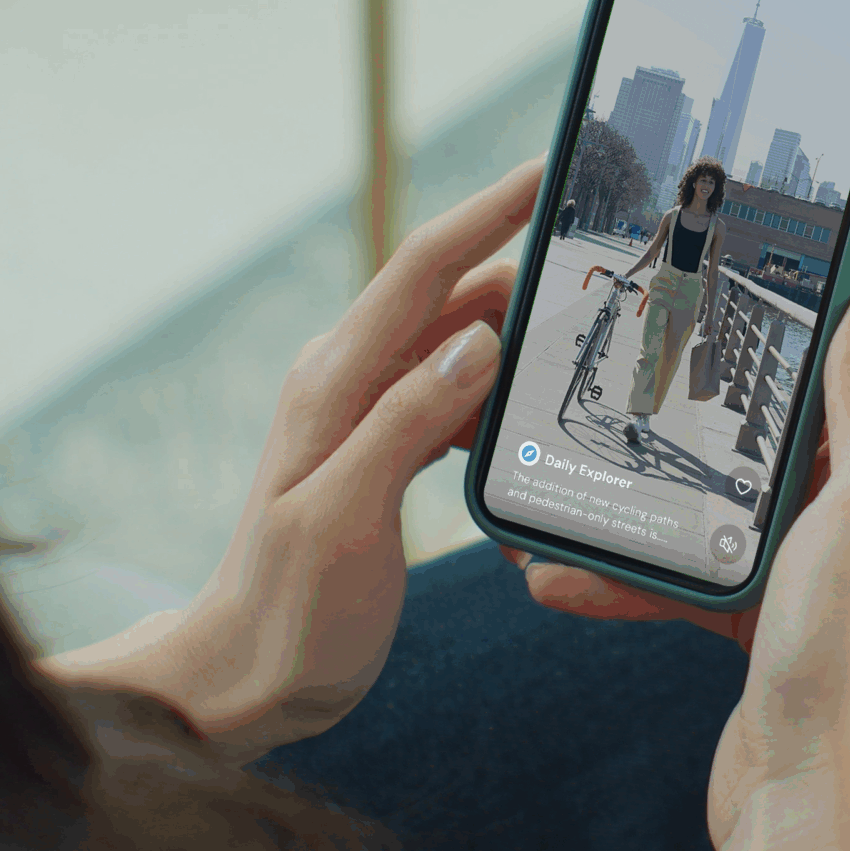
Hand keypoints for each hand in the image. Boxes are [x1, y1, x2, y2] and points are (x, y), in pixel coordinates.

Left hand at [44, 158, 540, 756]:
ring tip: (594, 317)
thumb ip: (402, 425)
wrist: (246, 680)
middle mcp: (348, 380)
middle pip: (449, 293)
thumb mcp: (343, 520)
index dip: (489, 212)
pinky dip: (501, 387)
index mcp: (335, 381)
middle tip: (604, 243)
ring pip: (458, 343)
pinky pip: (453, 394)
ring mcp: (365, 413)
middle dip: (522, 257)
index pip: (422, 270)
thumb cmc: (289, 612)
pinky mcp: (383, 451)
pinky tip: (543, 405)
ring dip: (518, 326)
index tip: (550, 170)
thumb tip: (476, 341)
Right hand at [502, 280, 849, 850]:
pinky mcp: (756, 623)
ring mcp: (809, 571)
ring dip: (636, 501)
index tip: (721, 280)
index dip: (795, 323)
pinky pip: (680, 577)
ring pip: (710, 504)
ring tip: (566, 480)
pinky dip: (625, 575)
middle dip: (691, 411)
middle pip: (766, 430)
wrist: (809, 790)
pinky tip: (558, 574)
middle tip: (626, 370)